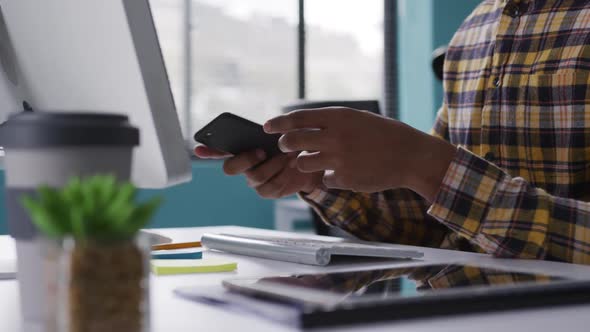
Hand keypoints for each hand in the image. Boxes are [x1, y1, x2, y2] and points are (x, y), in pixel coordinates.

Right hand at [194, 146, 323, 198]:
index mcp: (242, 149)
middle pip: (230, 168)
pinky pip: (271, 187)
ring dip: (273, 164)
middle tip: (262, 151)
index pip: (219, 150)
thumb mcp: (279, 135)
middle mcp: (243, 167)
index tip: (198, 148)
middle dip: (245, 159)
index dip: (208, 151)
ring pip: (254, 176)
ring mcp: (254, 181)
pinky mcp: (268, 191)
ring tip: (288, 155)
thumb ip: (267, 133)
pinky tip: (292, 165)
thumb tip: (264, 129)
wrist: (309, 163)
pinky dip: (284, 174)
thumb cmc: (289, 145)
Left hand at [263, 107, 455, 199]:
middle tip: (287, 147)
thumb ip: (330, 122)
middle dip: (285, 145)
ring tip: (319, 161)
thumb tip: (301, 125)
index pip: (297, 119)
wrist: (409, 156)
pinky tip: (347, 172)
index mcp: (338, 117)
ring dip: (305, 164)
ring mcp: (339, 159)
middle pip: (293, 142)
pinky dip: (331, 177)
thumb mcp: (356, 119)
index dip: (278, 123)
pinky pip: (325, 179)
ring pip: (303, 164)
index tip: (267, 127)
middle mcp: (335, 137)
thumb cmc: (382, 134)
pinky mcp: (344, 179)